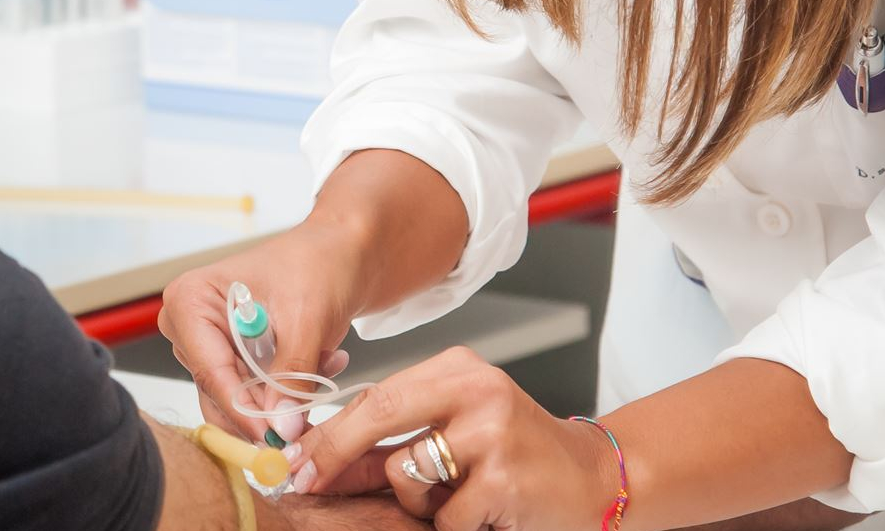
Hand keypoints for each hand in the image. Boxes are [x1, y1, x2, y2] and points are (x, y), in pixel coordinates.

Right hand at [160, 218, 367, 442]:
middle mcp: (192, 326)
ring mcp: (212, 346)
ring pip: (240, 402)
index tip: (273, 438)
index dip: (242, 409)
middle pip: (219, 393)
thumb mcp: (308, 317)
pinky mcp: (236, 361)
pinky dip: (292, 391)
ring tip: (324, 364)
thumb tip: (281, 427)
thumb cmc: (320, 261)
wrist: (344, 251)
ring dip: (286, 397)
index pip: (209, 370)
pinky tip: (323, 361)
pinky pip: (257, 398)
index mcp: (191, 300)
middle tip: (306, 419)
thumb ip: (292, 375)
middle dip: (267, 409)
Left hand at [286, 346, 617, 530]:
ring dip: (419, 503)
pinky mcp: (504, 479)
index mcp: (459, 368)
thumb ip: (391, 443)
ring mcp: (493, 433)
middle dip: (332, 455)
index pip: (376, 395)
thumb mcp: (454, 433)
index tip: (291, 458)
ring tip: (458, 498)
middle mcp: (477, 389)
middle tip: (303, 483)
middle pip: (379, 418)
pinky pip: (444, 517)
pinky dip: (456, 524)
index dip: (328, 431)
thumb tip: (318, 461)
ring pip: (407, 475)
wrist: (593, 478)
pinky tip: (487, 511)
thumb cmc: (516, 454)